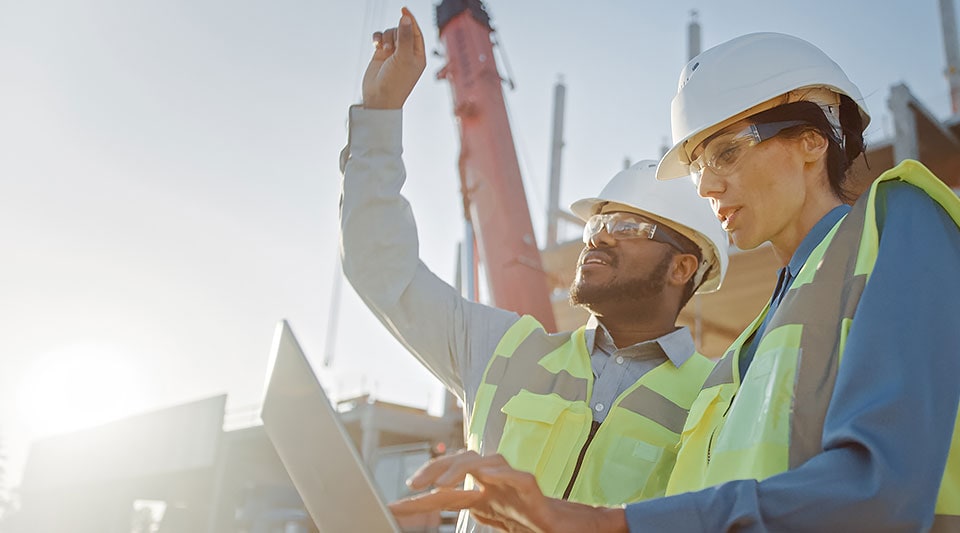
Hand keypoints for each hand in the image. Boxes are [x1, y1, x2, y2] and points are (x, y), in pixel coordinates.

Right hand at [362, 7, 425, 108]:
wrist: (379, 99)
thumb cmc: (396, 82)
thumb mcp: (403, 58)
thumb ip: (404, 37)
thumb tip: (406, 18)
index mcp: (418, 55)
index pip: (416, 32)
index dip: (411, 20)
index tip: (403, 9)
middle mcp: (407, 53)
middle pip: (401, 30)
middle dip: (395, 33)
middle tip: (391, 48)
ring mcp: (393, 54)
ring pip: (390, 33)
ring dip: (385, 37)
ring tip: (384, 49)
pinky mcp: (380, 55)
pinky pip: (380, 38)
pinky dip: (377, 38)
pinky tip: (375, 44)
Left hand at [389, 451, 628, 532]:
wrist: (570, 528)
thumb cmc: (535, 522)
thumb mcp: (495, 519)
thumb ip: (474, 510)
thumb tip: (446, 504)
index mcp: (483, 494)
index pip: (446, 491)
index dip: (419, 498)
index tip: (393, 506)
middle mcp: (495, 483)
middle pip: (461, 463)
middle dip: (435, 470)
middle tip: (414, 485)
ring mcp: (514, 484)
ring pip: (485, 462)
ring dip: (461, 468)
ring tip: (443, 482)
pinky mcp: (534, 490)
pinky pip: (517, 476)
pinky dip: (502, 474)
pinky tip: (485, 476)